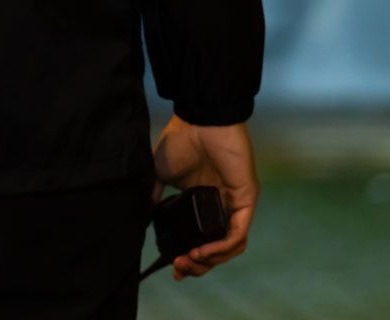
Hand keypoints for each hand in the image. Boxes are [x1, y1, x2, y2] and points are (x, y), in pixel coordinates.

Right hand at [151, 117, 257, 279]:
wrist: (199, 119)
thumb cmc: (181, 140)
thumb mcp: (159, 173)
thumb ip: (153, 195)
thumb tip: (143, 218)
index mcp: (203, 201)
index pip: (202, 239)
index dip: (190, 258)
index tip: (173, 268)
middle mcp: (222, 206)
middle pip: (217, 249)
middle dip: (199, 266)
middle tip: (179, 268)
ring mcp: (236, 204)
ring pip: (230, 247)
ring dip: (210, 260)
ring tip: (189, 261)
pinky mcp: (246, 199)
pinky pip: (238, 234)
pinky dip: (221, 247)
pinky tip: (202, 250)